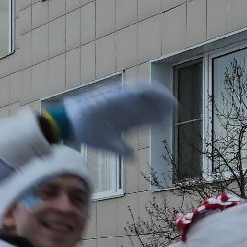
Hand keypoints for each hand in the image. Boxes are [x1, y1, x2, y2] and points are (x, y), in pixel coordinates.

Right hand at [60, 82, 175, 159]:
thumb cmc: (88, 133)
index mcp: (123, 120)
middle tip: (174, 109)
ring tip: (171, 102)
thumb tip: (132, 157)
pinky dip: (150, 91)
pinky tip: (159, 95)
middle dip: (161, 107)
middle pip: (148, 106)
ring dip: (159, 97)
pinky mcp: (118, 94)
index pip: (144, 119)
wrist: (72, 123)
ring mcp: (122, 100)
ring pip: (146, 95)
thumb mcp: (108, 143)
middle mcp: (125, 109)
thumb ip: (121, 149)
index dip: (156, 121)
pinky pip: (137, 89)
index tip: (165, 126)